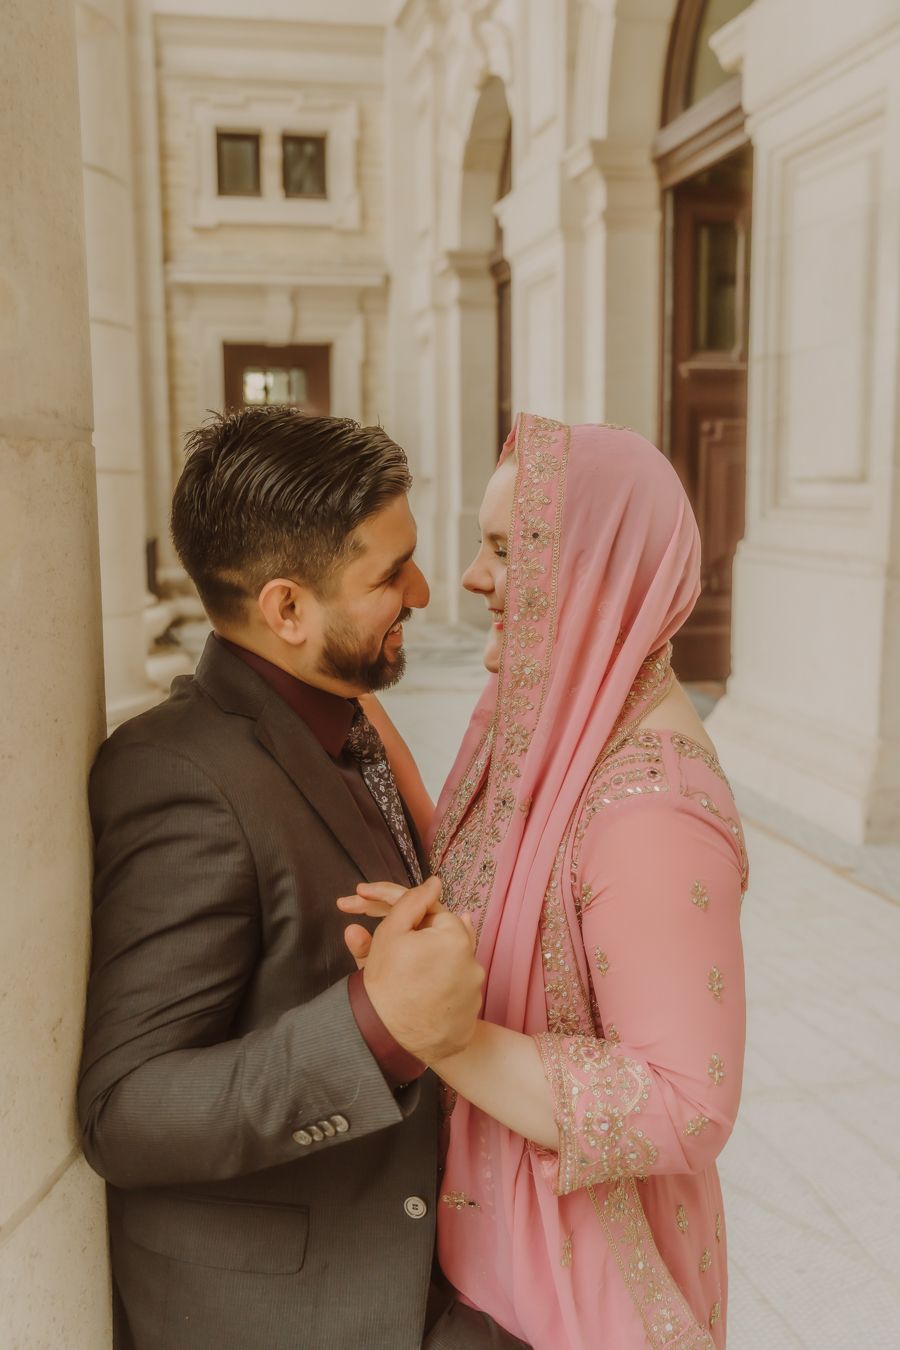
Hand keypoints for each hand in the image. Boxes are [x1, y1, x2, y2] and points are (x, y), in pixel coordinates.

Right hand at [337, 877, 482, 1062]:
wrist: (385, 1038)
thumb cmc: (386, 982)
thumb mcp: (390, 932)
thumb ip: (412, 901)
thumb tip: (433, 883)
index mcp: (456, 938)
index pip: (435, 915)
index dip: (409, 918)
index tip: (392, 929)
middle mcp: (474, 965)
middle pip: (444, 941)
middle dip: (419, 941)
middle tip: (393, 953)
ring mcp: (474, 995)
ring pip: (450, 968)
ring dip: (429, 966)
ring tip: (403, 977)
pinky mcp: (470, 1019)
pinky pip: (454, 995)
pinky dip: (437, 992)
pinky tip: (417, 996)